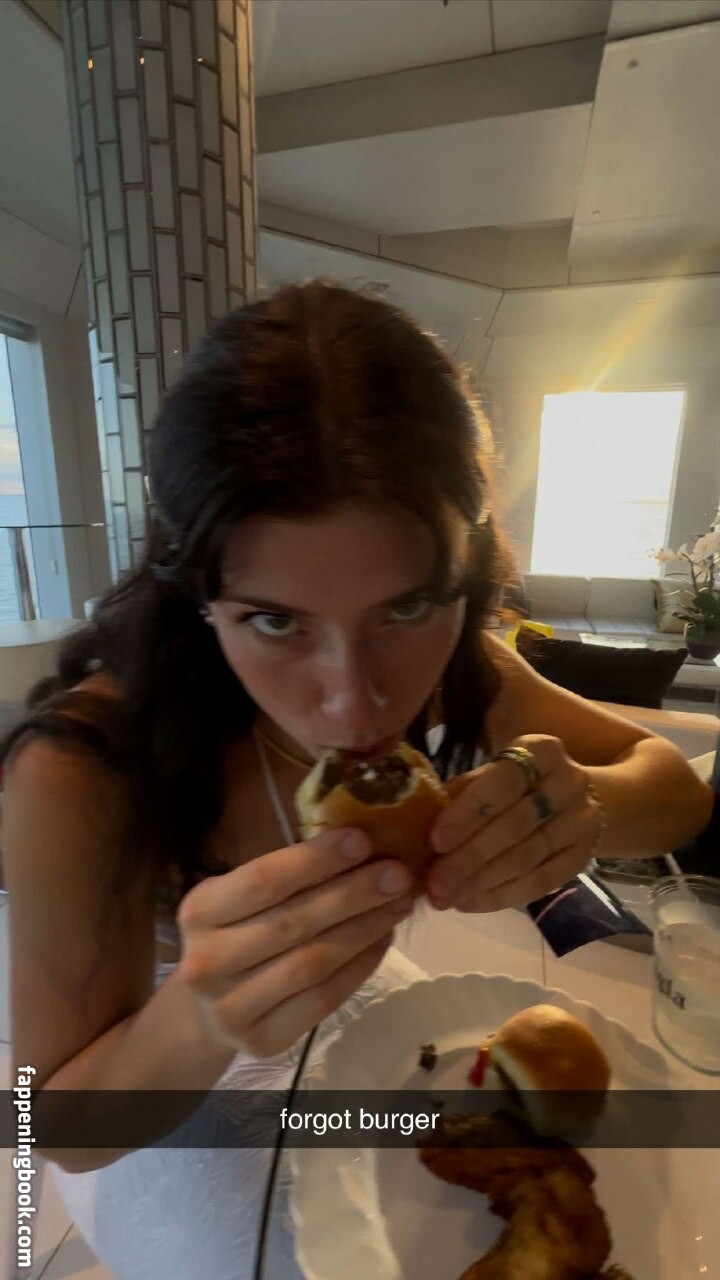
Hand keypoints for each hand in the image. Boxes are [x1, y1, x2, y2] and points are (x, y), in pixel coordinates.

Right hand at [176, 829, 413, 1056]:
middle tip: (398, 874)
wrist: (204, 1012)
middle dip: (354, 894)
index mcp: (198, 911)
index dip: (316, 860)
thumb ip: (287, 874)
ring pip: (314, 962)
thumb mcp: (239, 896)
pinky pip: (324, 998)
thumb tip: (360, 845)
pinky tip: (383, 939)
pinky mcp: (261, 1041)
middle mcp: (206, 962)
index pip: (264, 881)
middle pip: (294, 923)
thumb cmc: (234, 933)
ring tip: (398, 904)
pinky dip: (361, 966)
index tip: (362, 840)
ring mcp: (231, 1008)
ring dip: (365, 929)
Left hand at [426, 734, 602, 912]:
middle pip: (517, 825)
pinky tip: (471, 903)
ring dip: (482, 882)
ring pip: (528, 858)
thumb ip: (464, 791)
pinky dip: (502, 896)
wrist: (582, 799)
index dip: (469, 812)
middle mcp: (569, 783)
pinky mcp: (584, 858)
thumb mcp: (495, 773)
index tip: (436, 841)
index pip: (504, 782)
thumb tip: (421, 822)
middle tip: (435, 882)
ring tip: (446, 898)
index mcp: (542, 751)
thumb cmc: (520, 783)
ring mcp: (582, 822)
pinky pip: (542, 882)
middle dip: (470, 857)